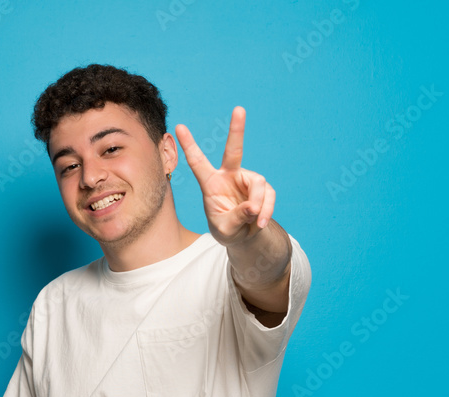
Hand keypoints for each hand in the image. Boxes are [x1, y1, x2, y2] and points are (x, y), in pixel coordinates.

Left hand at [175, 106, 275, 246]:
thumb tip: (253, 207)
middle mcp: (229, 175)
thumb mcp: (226, 230)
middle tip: (239, 109)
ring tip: (255, 220)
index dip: (189, 145)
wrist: (244, 235)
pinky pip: (268, 195)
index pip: (198, 162)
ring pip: (258, 184)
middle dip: (237, 130)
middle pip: (234, 150)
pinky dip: (266, 210)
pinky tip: (260, 222)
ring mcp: (247, 180)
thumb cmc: (227, 229)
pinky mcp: (262, 187)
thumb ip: (236, 218)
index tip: (179, 127)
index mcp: (210, 183)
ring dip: (259, 203)